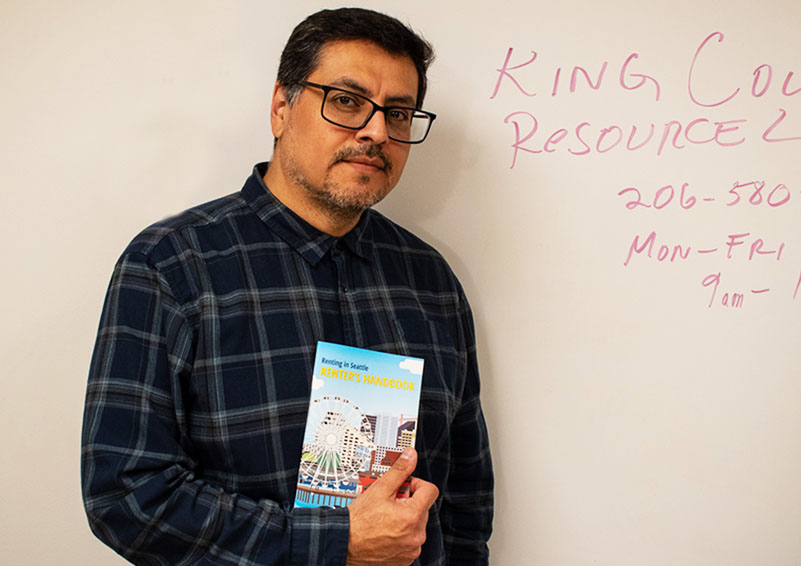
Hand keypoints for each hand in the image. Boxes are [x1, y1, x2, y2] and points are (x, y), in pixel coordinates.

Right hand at [346, 447, 438, 564]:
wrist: (343, 544)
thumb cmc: (358, 521)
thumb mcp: (379, 489)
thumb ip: (399, 470)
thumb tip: (411, 456)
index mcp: (413, 516)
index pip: (430, 491)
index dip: (417, 484)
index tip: (405, 486)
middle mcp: (416, 535)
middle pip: (422, 508)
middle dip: (409, 502)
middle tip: (389, 502)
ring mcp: (411, 549)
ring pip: (416, 525)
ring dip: (405, 519)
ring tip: (385, 518)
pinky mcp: (405, 560)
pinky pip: (410, 541)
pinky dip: (401, 535)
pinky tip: (385, 531)